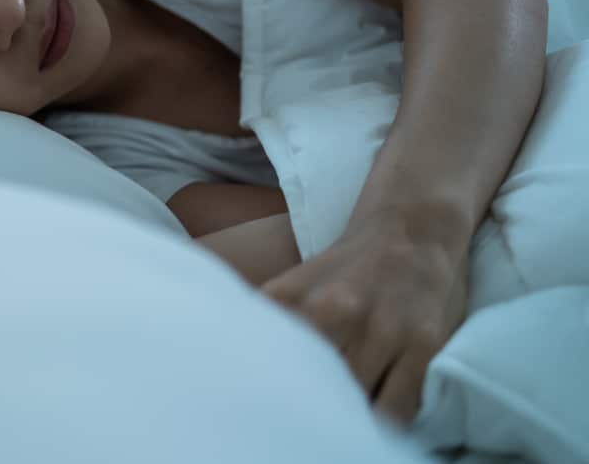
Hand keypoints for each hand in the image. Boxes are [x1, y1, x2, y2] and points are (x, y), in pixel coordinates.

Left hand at [259, 213, 469, 424]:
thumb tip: (227, 353)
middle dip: (311, 406)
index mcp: (298, 298)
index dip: (271, 392)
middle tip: (303, 420)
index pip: (273, 360)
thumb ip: (266, 316)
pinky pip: (399, 407)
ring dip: (349, 417)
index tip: (266, 407)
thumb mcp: (294, 283)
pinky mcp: (424, 344)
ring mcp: (384, 329)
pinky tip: (375, 419)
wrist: (412, 230)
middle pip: (316, 386)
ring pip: (359, 402)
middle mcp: (338, 311)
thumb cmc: (346, 266)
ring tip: (340, 420)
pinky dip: (385, 422)